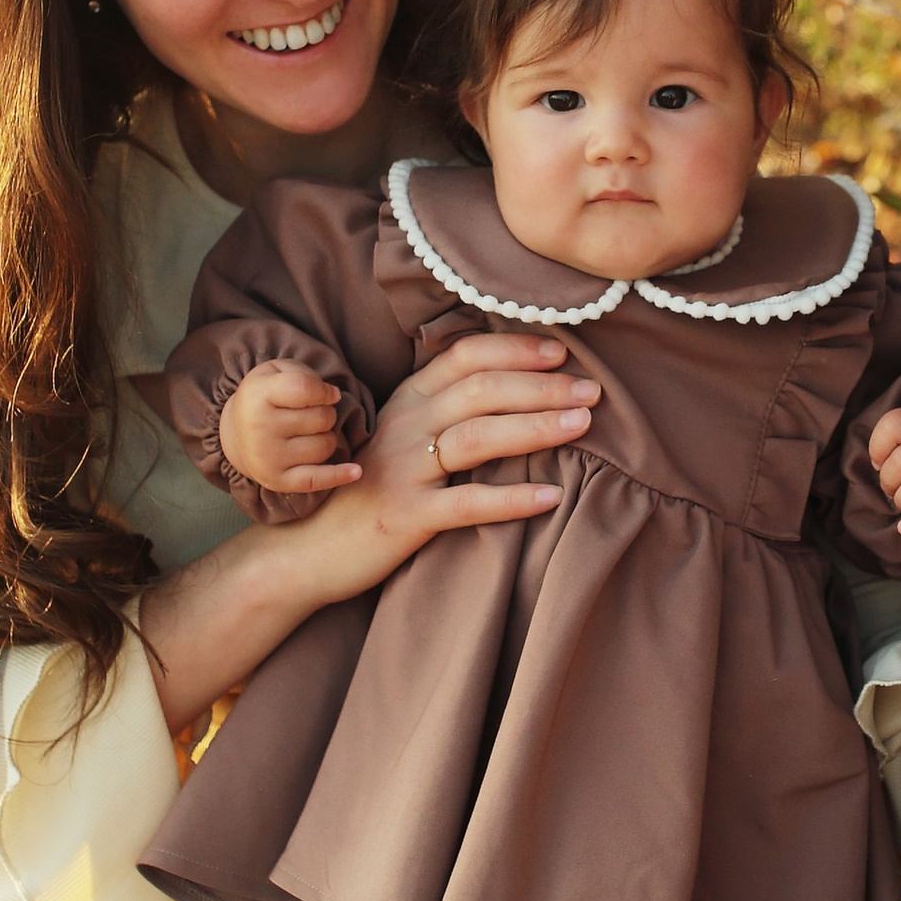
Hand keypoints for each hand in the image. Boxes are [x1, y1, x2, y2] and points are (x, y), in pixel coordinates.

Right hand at [143, 337, 596, 730]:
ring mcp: (400, 471)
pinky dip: (511, 499)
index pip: (463, 357)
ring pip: (477, 436)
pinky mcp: (402, 517)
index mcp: (405, 402)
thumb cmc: (365, 493)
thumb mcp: (399, 440)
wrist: (306, 553)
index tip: (561, 350)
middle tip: (593, 390)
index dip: (514, 348)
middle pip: (480, 390)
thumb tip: (509, 389)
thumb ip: (440, 411)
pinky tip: (551, 497)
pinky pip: (465, 503)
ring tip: (584, 425)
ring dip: (536, 427)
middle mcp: (402, 426)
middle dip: (542, 385)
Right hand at [219, 358, 355, 496]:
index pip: (305, 389)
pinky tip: (356, 471)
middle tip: (311, 415)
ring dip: (326, 437)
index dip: (325, 391)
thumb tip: (334, 396)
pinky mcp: (278, 480)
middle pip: (322, 418)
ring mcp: (269, 457)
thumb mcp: (276, 372)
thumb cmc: (265, 398)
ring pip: (326, 446)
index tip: (329, 394)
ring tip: (309, 434)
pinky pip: (316, 480)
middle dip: (326, 414)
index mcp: (258, 395)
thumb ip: (304, 374)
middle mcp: (260, 428)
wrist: (236, 434)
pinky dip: (339, 476)